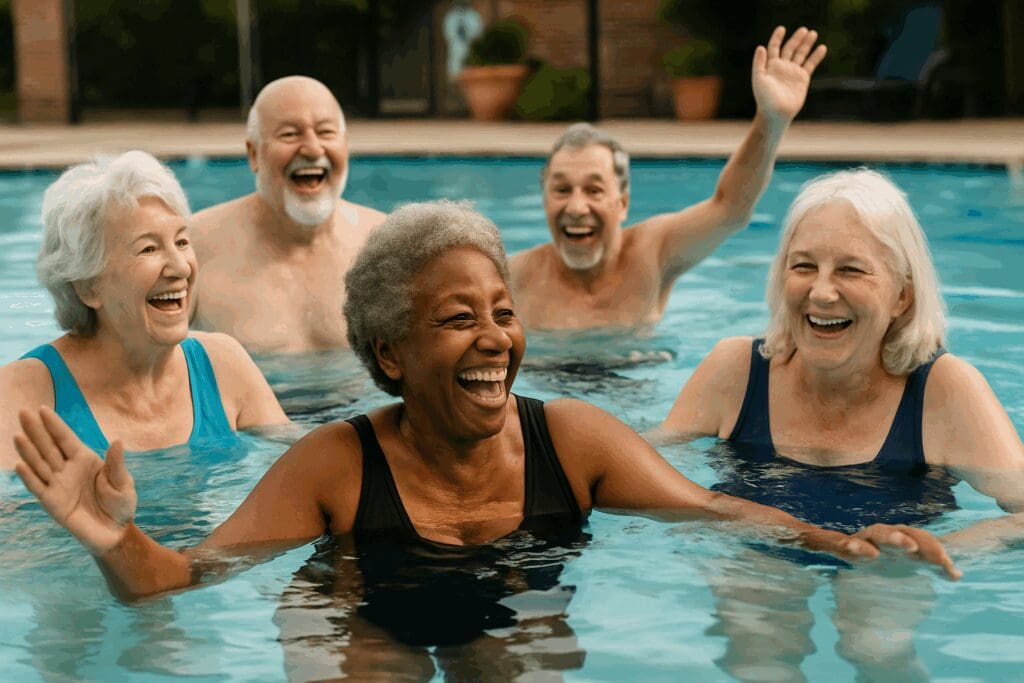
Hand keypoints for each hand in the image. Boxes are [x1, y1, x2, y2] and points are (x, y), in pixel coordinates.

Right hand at [14, 407, 136, 555]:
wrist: (115, 532)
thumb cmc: (121, 504)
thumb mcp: (123, 483)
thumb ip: (116, 463)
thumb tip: (117, 441)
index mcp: (84, 459)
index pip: (65, 439)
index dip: (54, 425)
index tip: (42, 409)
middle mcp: (68, 469)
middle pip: (49, 447)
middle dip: (36, 430)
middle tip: (23, 412)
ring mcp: (58, 485)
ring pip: (40, 464)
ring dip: (29, 451)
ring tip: (18, 435)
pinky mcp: (52, 502)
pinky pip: (38, 487)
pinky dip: (29, 477)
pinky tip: (20, 464)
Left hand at [752, 26, 826, 123]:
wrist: (776, 113)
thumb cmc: (765, 99)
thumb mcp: (759, 79)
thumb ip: (759, 63)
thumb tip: (761, 47)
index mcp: (770, 66)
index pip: (774, 48)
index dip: (777, 38)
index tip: (782, 28)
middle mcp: (782, 67)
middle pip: (790, 48)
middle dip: (796, 39)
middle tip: (804, 29)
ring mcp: (793, 72)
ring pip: (801, 54)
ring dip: (807, 44)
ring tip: (813, 33)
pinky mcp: (802, 79)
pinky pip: (810, 64)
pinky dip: (816, 56)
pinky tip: (822, 47)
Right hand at [851, 523, 961, 580]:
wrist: (855, 556)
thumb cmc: (889, 560)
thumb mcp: (913, 564)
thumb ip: (934, 567)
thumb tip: (958, 575)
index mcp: (903, 538)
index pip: (920, 538)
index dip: (932, 548)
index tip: (947, 564)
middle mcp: (885, 536)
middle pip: (898, 532)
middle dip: (905, 539)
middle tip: (914, 549)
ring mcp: (866, 540)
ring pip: (875, 534)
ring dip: (882, 538)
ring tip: (886, 550)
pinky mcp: (846, 548)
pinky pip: (842, 542)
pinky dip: (849, 544)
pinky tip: (851, 547)